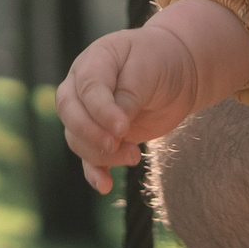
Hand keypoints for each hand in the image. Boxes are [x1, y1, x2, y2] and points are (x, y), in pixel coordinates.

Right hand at [58, 25, 204, 194]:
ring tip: (134, 155)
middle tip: (117, 143)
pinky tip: (105, 186)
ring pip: (78, 139)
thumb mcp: (148, 70)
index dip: (101, 111)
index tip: (123, 128)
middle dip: (92, 134)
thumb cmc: (161, 62)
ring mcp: (89, 113)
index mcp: (94, 61)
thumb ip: (128, 97)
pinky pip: (88, 157)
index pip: (87, 88)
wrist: (178, 72)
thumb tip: (115, 129)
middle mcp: (82, 87)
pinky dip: (95, 173)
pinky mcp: (101, 136)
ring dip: (101, 154)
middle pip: (70, 113)